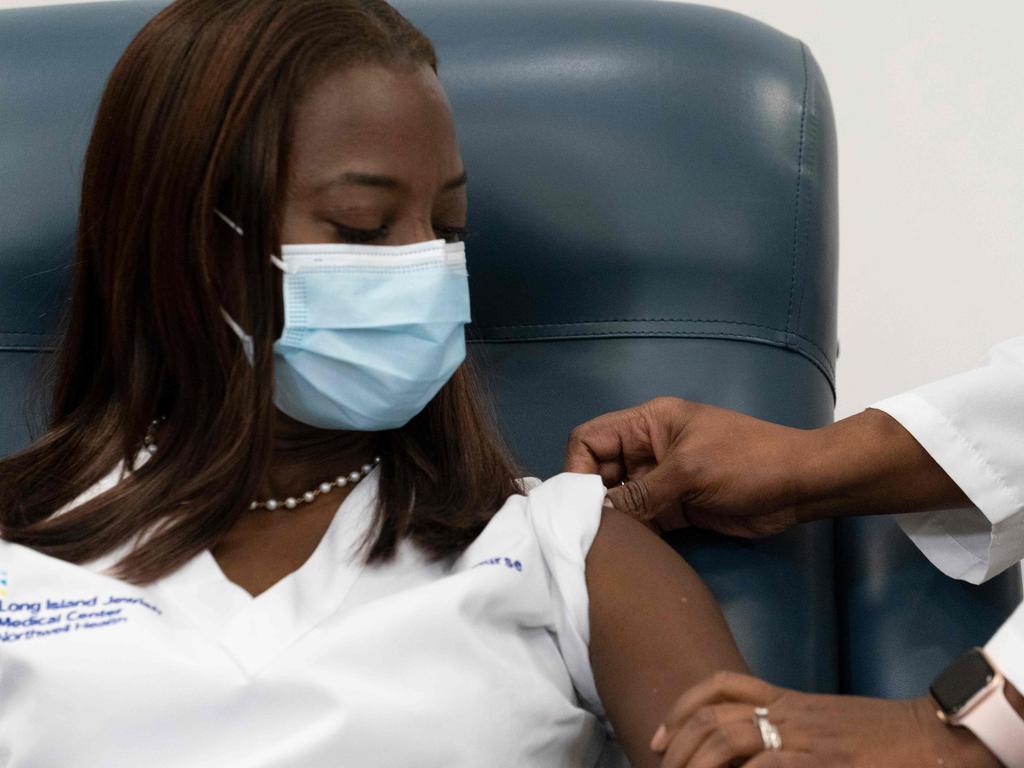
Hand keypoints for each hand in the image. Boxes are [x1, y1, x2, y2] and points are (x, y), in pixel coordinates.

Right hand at [563, 398, 969, 534]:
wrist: (802, 485)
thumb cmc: (747, 462)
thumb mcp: (688, 472)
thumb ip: (639, 494)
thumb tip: (597, 518)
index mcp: (648, 424)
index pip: (590, 440)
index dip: (577, 469)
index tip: (578, 505)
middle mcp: (648, 450)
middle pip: (600, 472)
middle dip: (592, 500)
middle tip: (589, 534)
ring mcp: (662, 480)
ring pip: (619, 500)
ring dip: (613, 522)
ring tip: (604, 549)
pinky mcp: (677, 508)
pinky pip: (642, 520)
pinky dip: (633, 535)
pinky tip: (627, 554)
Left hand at [648, 671, 1001, 767]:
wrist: (933, 736)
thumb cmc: (884, 736)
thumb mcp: (827, 725)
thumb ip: (790, 729)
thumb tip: (748, 758)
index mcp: (788, 699)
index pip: (721, 686)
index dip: (680, 708)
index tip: (658, 737)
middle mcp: (788, 711)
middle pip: (713, 716)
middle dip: (678, 745)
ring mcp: (803, 735)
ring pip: (728, 738)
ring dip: (696, 762)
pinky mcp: (820, 759)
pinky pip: (765, 765)